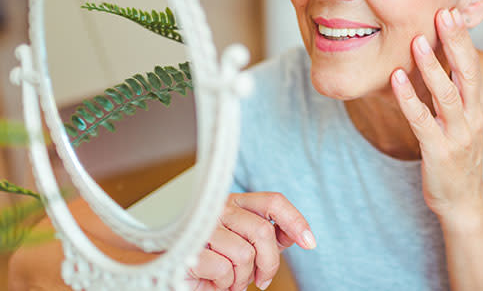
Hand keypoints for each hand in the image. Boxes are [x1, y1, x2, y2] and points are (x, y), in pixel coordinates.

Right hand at [186, 192, 315, 290]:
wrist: (172, 274)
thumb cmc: (213, 260)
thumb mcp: (247, 245)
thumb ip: (270, 236)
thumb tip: (296, 234)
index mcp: (236, 202)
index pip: (273, 201)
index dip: (296, 220)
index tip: (310, 242)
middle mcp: (219, 208)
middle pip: (263, 231)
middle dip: (269, 263)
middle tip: (261, 280)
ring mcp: (203, 226)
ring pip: (245, 254)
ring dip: (242, 277)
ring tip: (230, 280)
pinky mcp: (189, 248)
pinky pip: (224, 269)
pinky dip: (224, 283)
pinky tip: (214, 281)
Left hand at [390, 8, 482, 221]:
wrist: (462, 201)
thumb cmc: (457, 154)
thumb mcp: (462, 119)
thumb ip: (453, 91)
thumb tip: (438, 58)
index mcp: (476, 105)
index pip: (472, 64)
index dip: (464, 37)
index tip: (452, 9)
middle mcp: (472, 116)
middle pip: (467, 72)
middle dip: (456, 42)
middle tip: (444, 13)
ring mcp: (457, 134)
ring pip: (447, 94)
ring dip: (433, 67)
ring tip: (418, 40)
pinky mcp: (439, 151)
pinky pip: (422, 121)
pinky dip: (409, 98)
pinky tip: (396, 78)